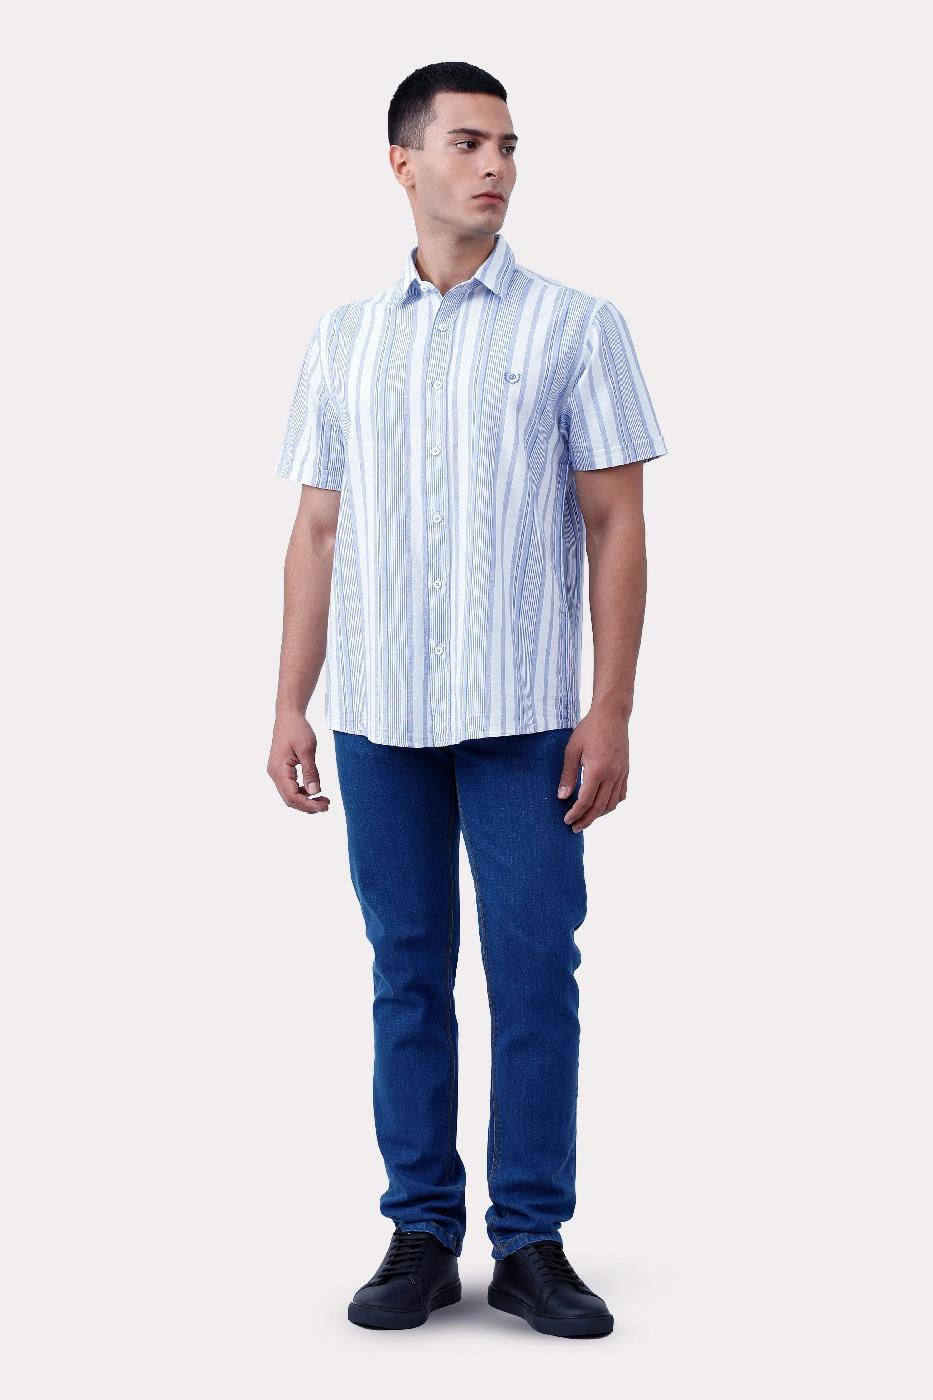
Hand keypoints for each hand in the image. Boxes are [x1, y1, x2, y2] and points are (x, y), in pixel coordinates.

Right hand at [267, 712, 331, 814]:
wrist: (288, 716)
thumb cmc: (297, 729)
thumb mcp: (307, 750)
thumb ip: (311, 772)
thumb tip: (315, 792)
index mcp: (279, 770)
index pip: (292, 796)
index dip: (309, 805)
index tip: (325, 806)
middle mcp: (274, 774)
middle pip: (290, 799)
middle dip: (308, 806)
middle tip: (327, 805)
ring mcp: (276, 772)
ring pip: (290, 795)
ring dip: (306, 800)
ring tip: (323, 799)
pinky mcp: (281, 770)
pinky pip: (290, 787)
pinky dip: (302, 792)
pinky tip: (315, 791)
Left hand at [556, 706, 629, 831]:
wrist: (612, 715)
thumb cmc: (589, 730)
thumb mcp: (572, 750)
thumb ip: (568, 775)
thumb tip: (562, 797)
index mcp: (597, 771)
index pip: (586, 801)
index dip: (576, 814)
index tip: (567, 820)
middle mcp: (612, 775)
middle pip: (600, 807)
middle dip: (586, 820)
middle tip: (574, 827)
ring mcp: (621, 774)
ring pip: (612, 804)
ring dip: (599, 815)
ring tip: (587, 818)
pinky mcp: (626, 770)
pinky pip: (621, 794)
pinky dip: (612, 804)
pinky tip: (602, 805)